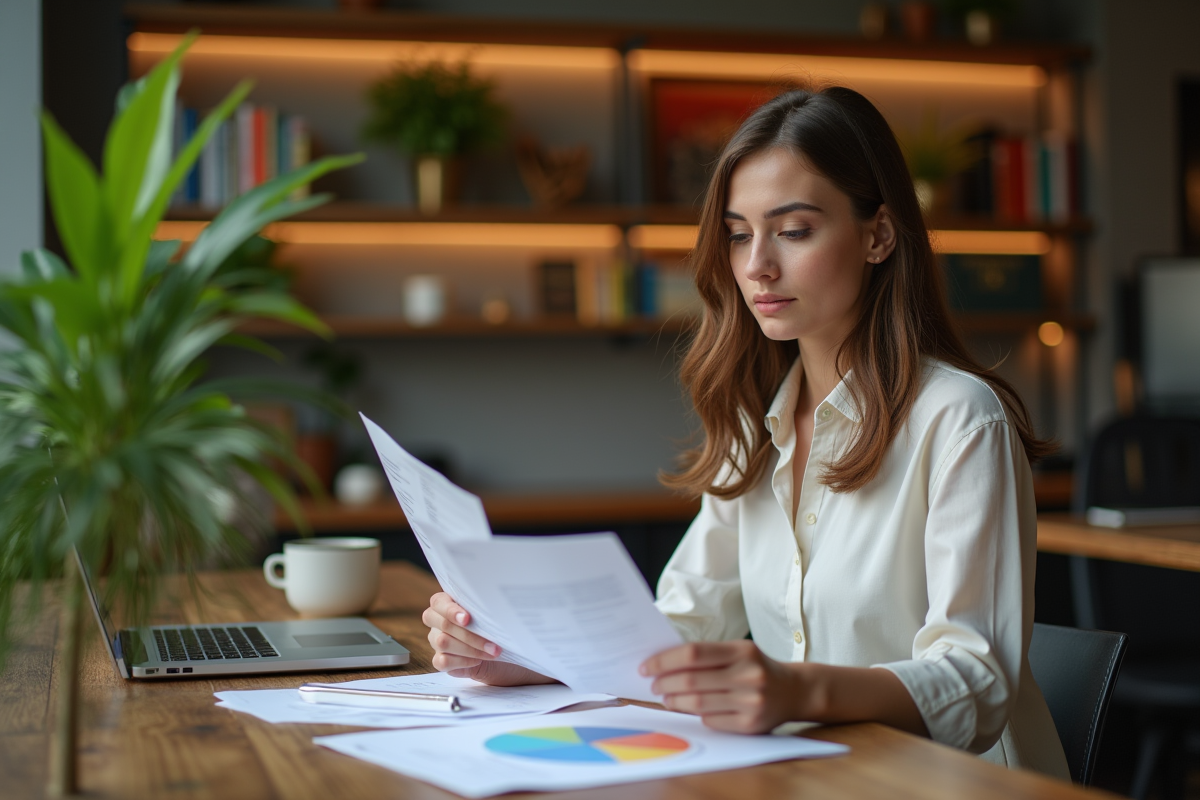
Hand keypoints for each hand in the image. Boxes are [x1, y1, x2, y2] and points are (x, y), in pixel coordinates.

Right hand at [421, 592, 553, 685]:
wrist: (504, 654)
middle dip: (470, 635)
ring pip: (443, 642)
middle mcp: (437, 621)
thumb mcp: (493, 614)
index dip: (451, 610)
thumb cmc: (497, 627)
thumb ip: (486, 607)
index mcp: (446, 603)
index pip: (439, 602)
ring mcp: (436, 640)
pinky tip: (478, 661)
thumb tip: (494, 604)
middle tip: (493, 644)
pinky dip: (462, 661)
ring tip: (492, 653)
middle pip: (444, 624)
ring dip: (471, 649)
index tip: (468, 618)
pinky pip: (443, 661)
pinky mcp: (440, 660)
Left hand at [640, 640, 798, 733]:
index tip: (647, 666)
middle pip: (691, 680)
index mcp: (742, 650)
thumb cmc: (756, 668)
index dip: (665, 660)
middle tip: (653, 684)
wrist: (794, 691)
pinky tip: (688, 709)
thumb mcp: (739, 652)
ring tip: (665, 697)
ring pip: (697, 703)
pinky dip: (695, 715)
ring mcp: (751, 701)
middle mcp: (748, 675)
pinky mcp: (750, 724)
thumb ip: (708, 656)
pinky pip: (710, 720)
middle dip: (665, 682)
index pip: (693, 653)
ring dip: (674, 700)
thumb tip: (664, 664)